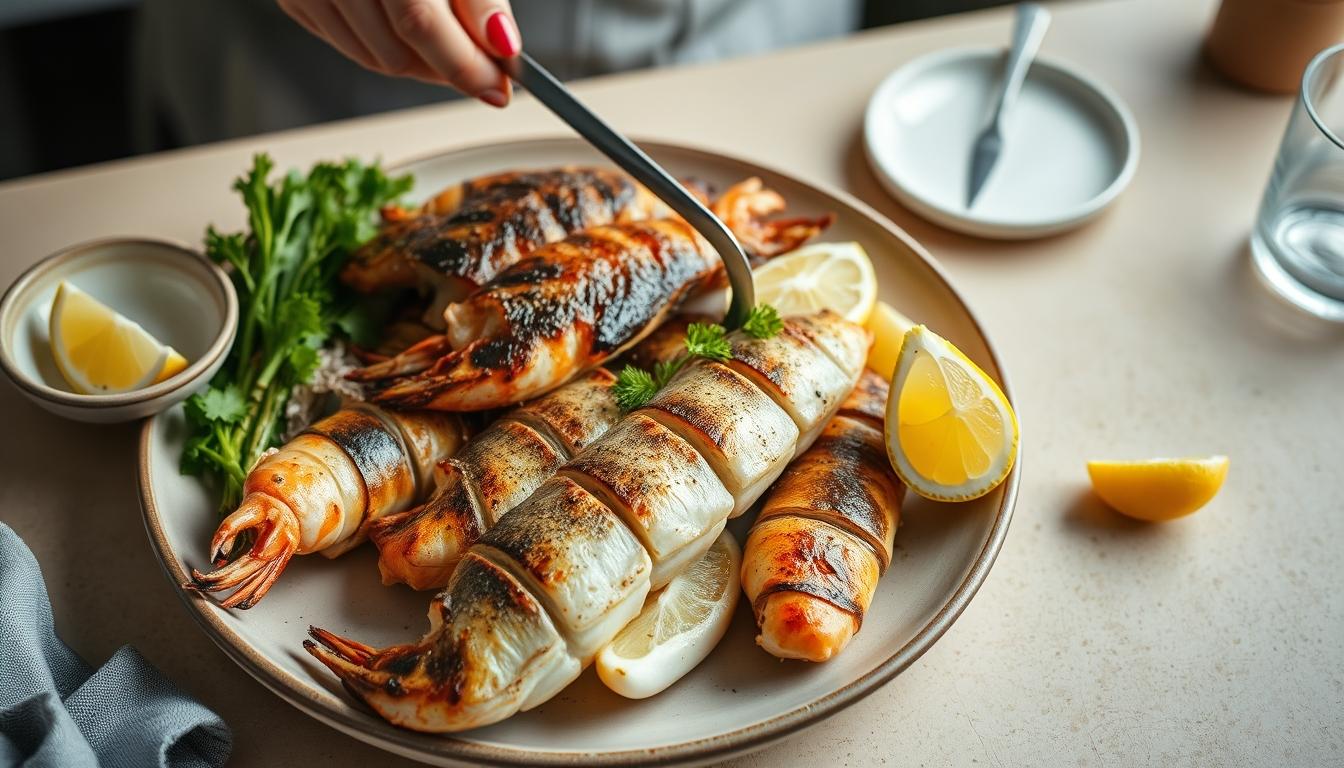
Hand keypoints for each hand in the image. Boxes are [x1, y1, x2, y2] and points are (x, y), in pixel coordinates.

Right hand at [276, 0, 520, 106]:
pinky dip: (383, 45)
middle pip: (396, 53)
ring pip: (373, 59)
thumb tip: (501, 45)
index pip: (419, 23)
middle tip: (480, 63)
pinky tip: (399, 21)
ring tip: (446, 37)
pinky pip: (347, 45)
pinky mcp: (293, 0)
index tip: (496, 88)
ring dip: (418, 61)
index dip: (463, 65)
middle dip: (445, 67)